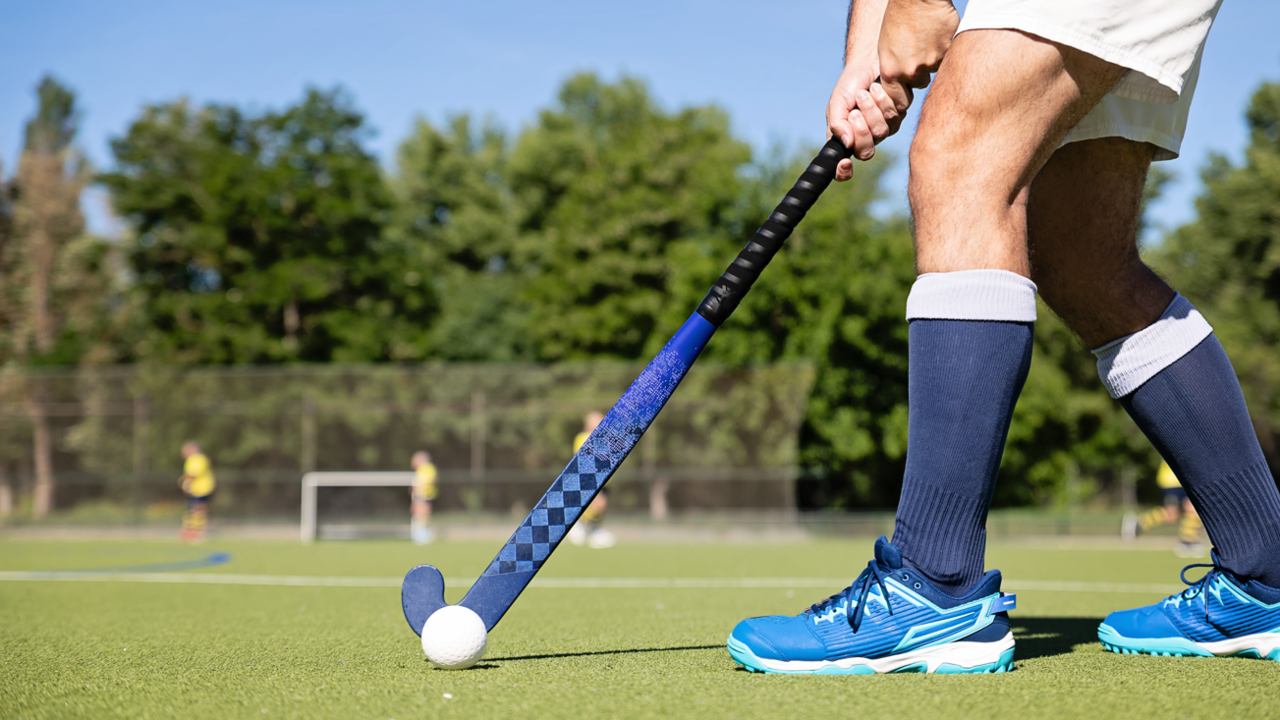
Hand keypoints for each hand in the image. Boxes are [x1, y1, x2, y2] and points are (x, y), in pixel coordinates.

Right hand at [827, 67, 906, 178]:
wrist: (869, 62)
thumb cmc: (851, 83)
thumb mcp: (837, 101)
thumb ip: (837, 122)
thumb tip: (846, 142)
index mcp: (846, 139)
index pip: (843, 169)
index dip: (843, 173)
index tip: (845, 164)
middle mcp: (865, 139)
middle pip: (866, 151)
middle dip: (861, 129)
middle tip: (855, 111)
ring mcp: (884, 129)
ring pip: (882, 131)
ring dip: (872, 109)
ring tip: (866, 91)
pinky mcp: (899, 115)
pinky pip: (895, 115)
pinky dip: (884, 99)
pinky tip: (879, 87)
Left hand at [878, 0, 958, 115]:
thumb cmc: (897, 17)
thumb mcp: (886, 47)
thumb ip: (894, 68)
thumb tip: (901, 84)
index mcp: (892, 72)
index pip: (898, 101)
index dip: (902, 97)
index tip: (905, 92)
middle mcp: (911, 72)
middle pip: (919, 84)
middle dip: (919, 74)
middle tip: (917, 54)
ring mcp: (931, 63)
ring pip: (933, 69)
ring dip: (931, 59)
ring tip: (925, 39)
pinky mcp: (946, 52)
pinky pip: (945, 57)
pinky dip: (942, 48)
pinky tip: (936, 34)